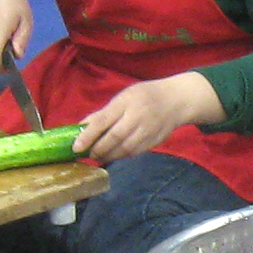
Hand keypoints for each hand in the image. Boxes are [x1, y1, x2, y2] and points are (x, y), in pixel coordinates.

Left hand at [74, 72, 224, 163]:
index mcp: (126, 102)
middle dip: (98, 149)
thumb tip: (81, 126)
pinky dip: (122, 156)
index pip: (103, 121)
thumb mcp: (123, 98)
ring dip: (109, 156)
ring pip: (124, 149)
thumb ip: (103, 113)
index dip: (88, 136)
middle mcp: (137, 116)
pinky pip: (135, 152)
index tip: (76, 147)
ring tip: (99, 156)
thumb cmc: (144, 96)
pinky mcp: (155, 141)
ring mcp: (148, 130)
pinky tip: (114, 155)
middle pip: (114, 138)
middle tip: (88, 154)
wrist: (176, 100)